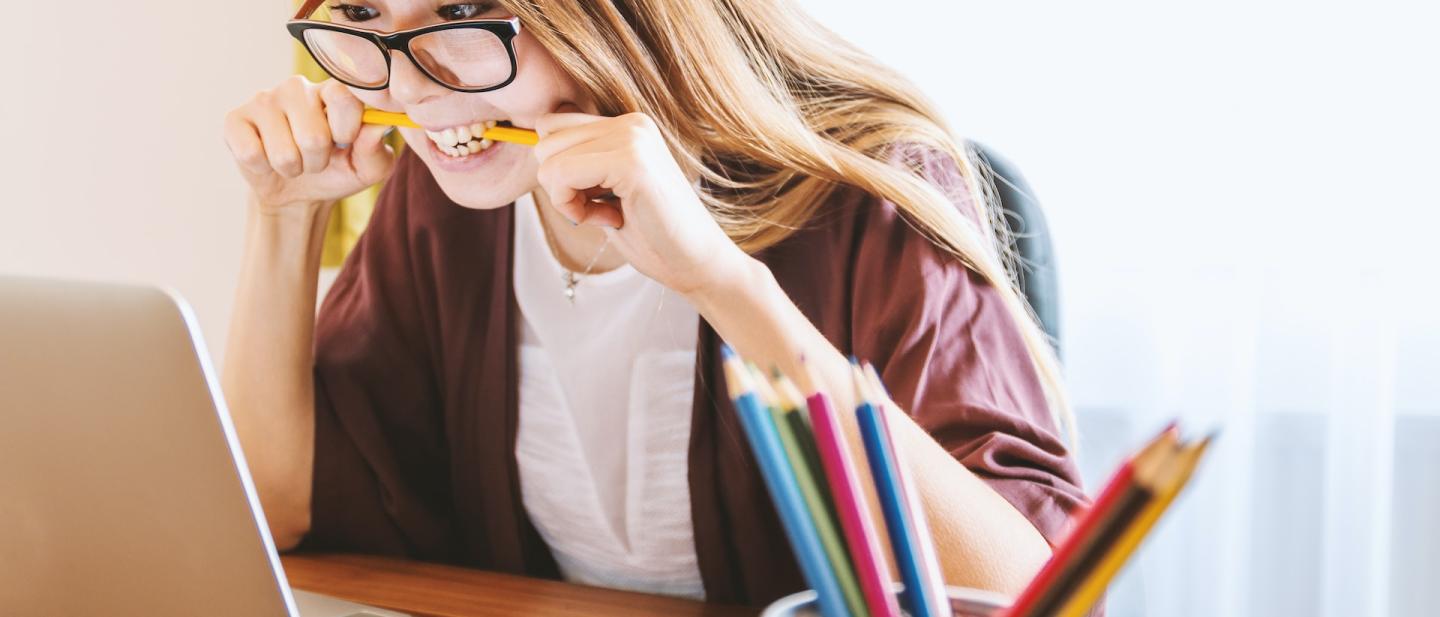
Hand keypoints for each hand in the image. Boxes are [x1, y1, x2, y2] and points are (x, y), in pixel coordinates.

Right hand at [223, 76, 394, 212]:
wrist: (298, 193)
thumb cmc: (337, 172)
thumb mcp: (367, 168)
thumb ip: (376, 149)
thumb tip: (378, 126)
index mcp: (333, 90)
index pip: (343, 97)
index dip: (346, 130)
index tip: (345, 142)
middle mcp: (298, 87)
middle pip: (313, 136)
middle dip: (317, 161)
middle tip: (315, 159)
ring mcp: (264, 100)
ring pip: (283, 152)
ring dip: (292, 168)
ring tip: (293, 161)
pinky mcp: (235, 119)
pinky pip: (251, 153)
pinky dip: (263, 168)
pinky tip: (266, 159)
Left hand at [533, 111, 752, 297]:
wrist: (697, 264)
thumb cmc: (652, 235)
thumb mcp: (606, 190)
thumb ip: (579, 164)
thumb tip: (533, 145)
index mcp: (628, 125)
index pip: (552, 125)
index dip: (559, 169)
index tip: (593, 198)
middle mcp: (631, 122)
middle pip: (545, 138)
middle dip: (559, 183)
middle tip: (599, 209)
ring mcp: (633, 138)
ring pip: (548, 158)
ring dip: (566, 197)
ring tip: (607, 213)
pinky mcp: (631, 162)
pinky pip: (561, 175)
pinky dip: (572, 207)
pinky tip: (609, 219)